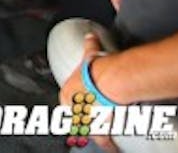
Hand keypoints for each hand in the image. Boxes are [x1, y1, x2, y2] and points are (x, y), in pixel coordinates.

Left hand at [59, 34, 118, 152]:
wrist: (110, 81)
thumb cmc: (99, 69)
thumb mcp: (90, 55)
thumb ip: (90, 45)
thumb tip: (90, 36)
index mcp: (67, 93)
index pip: (65, 102)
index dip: (73, 104)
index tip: (81, 106)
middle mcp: (73, 108)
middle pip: (75, 118)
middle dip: (83, 119)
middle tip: (90, 121)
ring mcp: (85, 120)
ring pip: (87, 130)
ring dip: (92, 133)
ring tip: (98, 135)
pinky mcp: (99, 129)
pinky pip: (103, 140)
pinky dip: (108, 145)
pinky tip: (111, 148)